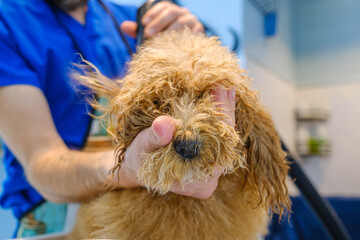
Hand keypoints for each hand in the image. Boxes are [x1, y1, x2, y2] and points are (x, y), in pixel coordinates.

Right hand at [115, 87, 235, 198]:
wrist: (139, 166)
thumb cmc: (139, 159)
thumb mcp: (142, 148)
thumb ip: (154, 138)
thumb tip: (165, 125)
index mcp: (197, 183)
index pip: (220, 149)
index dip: (221, 119)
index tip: (218, 91)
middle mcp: (210, 179)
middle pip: (227, 143)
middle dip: (226, 112)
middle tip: (225, 86)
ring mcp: (213, 171)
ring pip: (226, 139)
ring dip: (224, 112)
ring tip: (225, 88)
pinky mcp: (211, 161)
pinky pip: (220, 137)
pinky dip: (220, 116)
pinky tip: (222, 98)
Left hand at [121, 2, 203, 37]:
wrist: (188, 52)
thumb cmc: (166, 42)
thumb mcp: (151, 35)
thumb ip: (138, 31)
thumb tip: (123, 26)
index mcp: (170, 11)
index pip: (162, 6)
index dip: (153, 13)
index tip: (143, 23)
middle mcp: (181, 13)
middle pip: (171, 12)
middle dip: (158, 22)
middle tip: (148, 34)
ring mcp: (192, 21)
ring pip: (181, 21)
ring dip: (169, 30)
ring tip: (160, 40)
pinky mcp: (199, 31)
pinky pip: (191, 32)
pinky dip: (182, 37)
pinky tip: (175, 45)